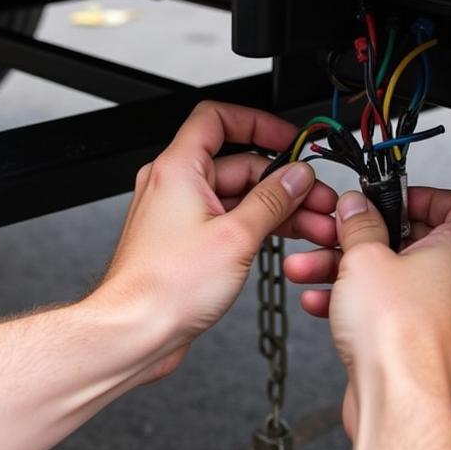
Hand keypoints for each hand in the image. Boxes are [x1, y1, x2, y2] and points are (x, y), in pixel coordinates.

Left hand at [96, 102, 337, 381]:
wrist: (135, 330)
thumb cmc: (165, 286)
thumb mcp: (235, 236)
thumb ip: (272, 200)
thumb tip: (296, 176)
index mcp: (178, 168)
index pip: (218, 119)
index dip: (258, 123)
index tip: (290, 140)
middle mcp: (174, 185)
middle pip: (237, 163)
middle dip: (282, 180)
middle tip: (316, 198)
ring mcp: (178, 214)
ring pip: (236, 196)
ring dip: (275, 207)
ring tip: (312, 225)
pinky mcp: (184, 242)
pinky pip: (226, 221)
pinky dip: (256, 226)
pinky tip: (284, 241)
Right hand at [284, 187, 450, 435]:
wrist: (398, 403)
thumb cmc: (397, 335)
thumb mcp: (364, 258)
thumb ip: (359, 224)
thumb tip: (358, 207)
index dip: (427, 196)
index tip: (391, 198)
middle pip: (416, 243)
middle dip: (366, 237)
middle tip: (337, 232)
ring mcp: (446, 319)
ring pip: (395, 280)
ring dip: (349, 271)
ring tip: (309, 269)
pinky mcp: (423, 348)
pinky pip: (389, 313)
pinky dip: (357, 304)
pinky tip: (321, 304)